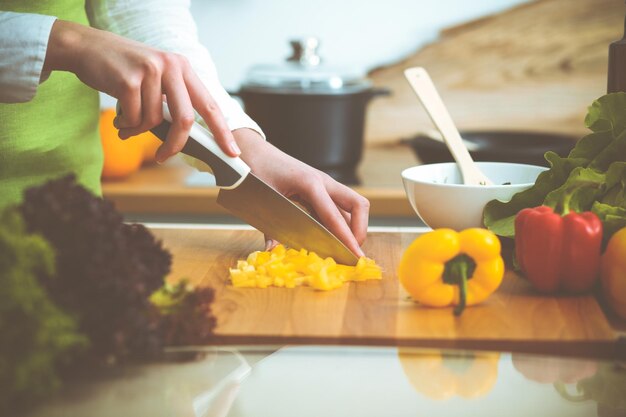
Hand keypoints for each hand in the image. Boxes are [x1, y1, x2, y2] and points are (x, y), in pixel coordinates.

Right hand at [43, 20, 239, 161]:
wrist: (87, 47)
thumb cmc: (124, 70)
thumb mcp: (157, 78)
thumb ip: (174, 100)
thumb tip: (188, 138)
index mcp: (183, 68)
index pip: (209, 105)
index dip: (222, 131)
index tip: (232, 151)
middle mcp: (171, 66)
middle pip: (185, 120)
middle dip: (175, 145)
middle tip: (163, 156)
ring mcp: (151, 71)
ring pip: (154, 121)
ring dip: (138, 129)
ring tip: (126, 121)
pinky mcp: (129, 80)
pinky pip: (133, 118)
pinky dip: (125, 125)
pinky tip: (118, 117)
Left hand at [233, 129, 369, 257]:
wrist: (255, 152)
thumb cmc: (257, 171)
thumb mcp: (261, 201)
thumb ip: (269, 228)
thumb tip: (271, 250)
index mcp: (310, 183)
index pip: (336, 215)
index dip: (347, 238)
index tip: (355, 256)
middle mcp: (323, 182)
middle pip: (358, 205)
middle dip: (359, 230)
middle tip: (351, 251)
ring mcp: (323, 185)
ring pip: (350, 207)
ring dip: (351, 228)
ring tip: (342, 249)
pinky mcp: (320, 190)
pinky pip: (337, 208)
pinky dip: (339, 224)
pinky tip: (329, 239)